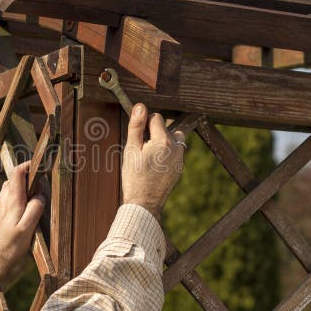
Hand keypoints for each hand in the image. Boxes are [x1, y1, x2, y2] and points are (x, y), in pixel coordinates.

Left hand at [0, 161, 45, 289]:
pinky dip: (18, 194)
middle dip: (27, 175)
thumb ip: (35, 209)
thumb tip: (40, 195)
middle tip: (41, 180)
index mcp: (12, 200)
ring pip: (11, 187)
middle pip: (14, 178)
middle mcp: (4, 199)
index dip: (28, 165)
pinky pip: (9, 197)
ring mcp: (0, 205)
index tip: (39, 164)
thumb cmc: (12, 244)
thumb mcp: (28, 228)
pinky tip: (26, 205)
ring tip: (35, 193)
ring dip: (22, 185)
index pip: (17, 173)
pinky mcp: (0, 212)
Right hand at [122, 103, 184, 219]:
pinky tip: (153, 166)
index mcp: (164, 140)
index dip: (144, 124)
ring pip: (172, 139)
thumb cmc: (134, 176)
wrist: (144, 203)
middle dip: (153, 133)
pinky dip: (165, 154)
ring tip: (148, 156)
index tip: (137, 137)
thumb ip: (136, 126)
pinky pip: (174, 153)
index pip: (156, 118)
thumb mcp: (131, 149)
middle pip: (166, 127)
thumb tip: (140, 107)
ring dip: (161, 142)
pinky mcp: (179, 168)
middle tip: (141, 149)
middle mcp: (176, 147)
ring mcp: (180, 159)